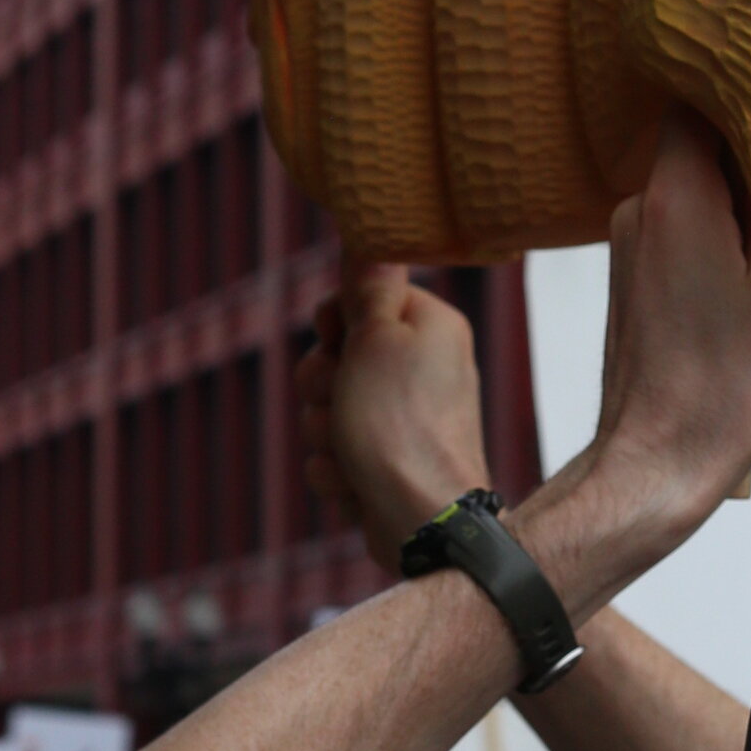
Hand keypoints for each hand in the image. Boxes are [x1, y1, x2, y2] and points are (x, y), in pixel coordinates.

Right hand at [300, 265, 489, 566]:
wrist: (422, 521)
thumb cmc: (399, 425)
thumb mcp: (376, 338)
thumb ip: (368, 285)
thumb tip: (369, 229)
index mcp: (429, 326)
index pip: (355, 302)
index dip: (333, 328)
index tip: (339, 345)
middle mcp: (424, 369)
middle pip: (333, 360)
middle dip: (321, 389)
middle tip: (341, 403)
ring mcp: (404, 421)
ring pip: (326, 412)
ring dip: (325, 435)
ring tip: (354, 452)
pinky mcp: (387, 466)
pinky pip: (334, 456)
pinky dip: (337, 472)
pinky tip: (360, 484)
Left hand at [558, 113, 750, 570]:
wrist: (656, 462)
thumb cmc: (730, 385)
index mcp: (678, 195)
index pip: (704, 99)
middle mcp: (640, 207)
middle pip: (703, 143)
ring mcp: (629, 243)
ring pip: (696, 188)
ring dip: (740, 205)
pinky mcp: (631, 276)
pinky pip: (681, 226)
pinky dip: (718, 235)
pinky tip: (747, 279)